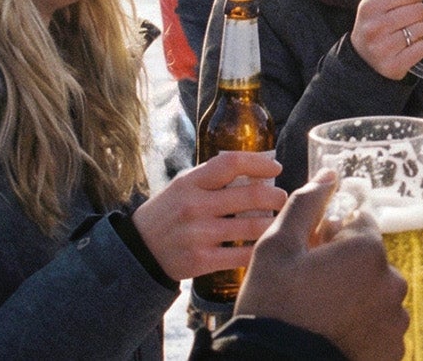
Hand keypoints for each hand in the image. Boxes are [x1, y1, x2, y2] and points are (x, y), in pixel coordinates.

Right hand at [135, 150, 289, 278]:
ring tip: (275, 221)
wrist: (140, 250)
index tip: (276, 167)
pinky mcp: (201, 261)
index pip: (231, 163)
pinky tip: (264, 246)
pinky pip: (244, 255)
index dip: (260, 162)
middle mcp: (194, 206)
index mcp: (190, 182)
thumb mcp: (183, 186)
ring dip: (273, 223)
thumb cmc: (170, 212)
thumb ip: (214, 178)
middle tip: (282, 198)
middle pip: (251, 195)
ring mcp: (198, 234)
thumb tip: (258, 170)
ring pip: (254, 226)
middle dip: (276, 196)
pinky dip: (260, 250)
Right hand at [237, 171, 406, 360]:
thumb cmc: (274, 305)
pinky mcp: (392, 349)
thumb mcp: (277, 246)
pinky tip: (332, 332)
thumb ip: (307, 204)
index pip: (359, 224)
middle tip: (309, 287)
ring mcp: (395, 320)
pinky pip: (379, 326)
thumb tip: (329, 175)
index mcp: (368, 251)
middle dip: (344, 267)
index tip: (309, 254)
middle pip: (369, 260)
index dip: (331, 235)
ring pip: (375, 294)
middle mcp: (392, 283)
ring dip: (355, 297)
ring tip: (319, 314)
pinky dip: (361, 326)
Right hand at [350, 0, 422, 78]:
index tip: (407, 1)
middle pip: (418, 10)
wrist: (363, 58)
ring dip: (418, 32)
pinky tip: (406, 48)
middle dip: (416, 14)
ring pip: (421, 29)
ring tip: (404, 34)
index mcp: (370, 4)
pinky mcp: (392, 65)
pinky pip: (422, 49)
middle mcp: (374, 26)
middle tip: (404, 21)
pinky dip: (418, 48)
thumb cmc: (377, 22)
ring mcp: (382, 48)